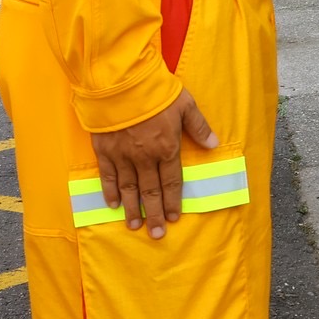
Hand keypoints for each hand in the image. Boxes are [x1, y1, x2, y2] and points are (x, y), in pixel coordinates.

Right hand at [90, 88, 218, 239]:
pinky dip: (110, 192)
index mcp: (167, 148)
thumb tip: (214, 144)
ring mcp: (123, 156)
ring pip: (128, 188)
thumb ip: (199, 127)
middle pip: (151, 191)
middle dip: (154, 214)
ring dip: (133, 208)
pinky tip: (113, 205)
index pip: (171, 181)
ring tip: (135, 226)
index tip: (173, 218)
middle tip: (157, 234)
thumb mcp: (187, 106)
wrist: (122, 84)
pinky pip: (107, 176)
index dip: (172, 201)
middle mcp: (145, 157)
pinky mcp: (104, 151)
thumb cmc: (158, 93)